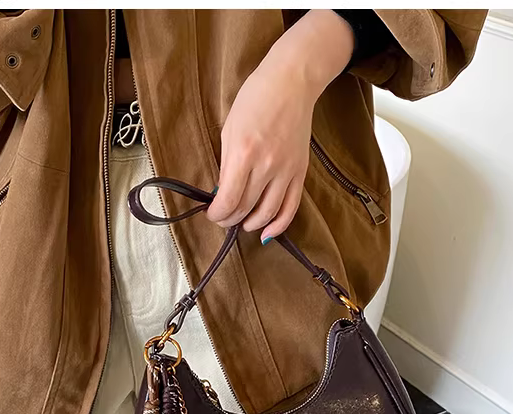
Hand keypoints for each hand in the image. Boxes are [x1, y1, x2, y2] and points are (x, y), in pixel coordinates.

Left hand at [206, 10, 354, 243]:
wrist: (292, 82)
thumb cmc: (255, 99)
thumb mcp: (230, 129)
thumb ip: (227, 164)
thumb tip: (224, 192)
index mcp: (244, 153)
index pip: (229, 200)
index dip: (217, 214)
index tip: (211, 214)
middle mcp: (266, 166)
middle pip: (245, 208)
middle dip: (230, 219)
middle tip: (223, 219)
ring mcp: (286, 171)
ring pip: (267, 213)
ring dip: (251, 224)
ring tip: (242, 223)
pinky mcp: (300, 172)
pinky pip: (291, 207)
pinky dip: (278, 224)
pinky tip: (266, 233)